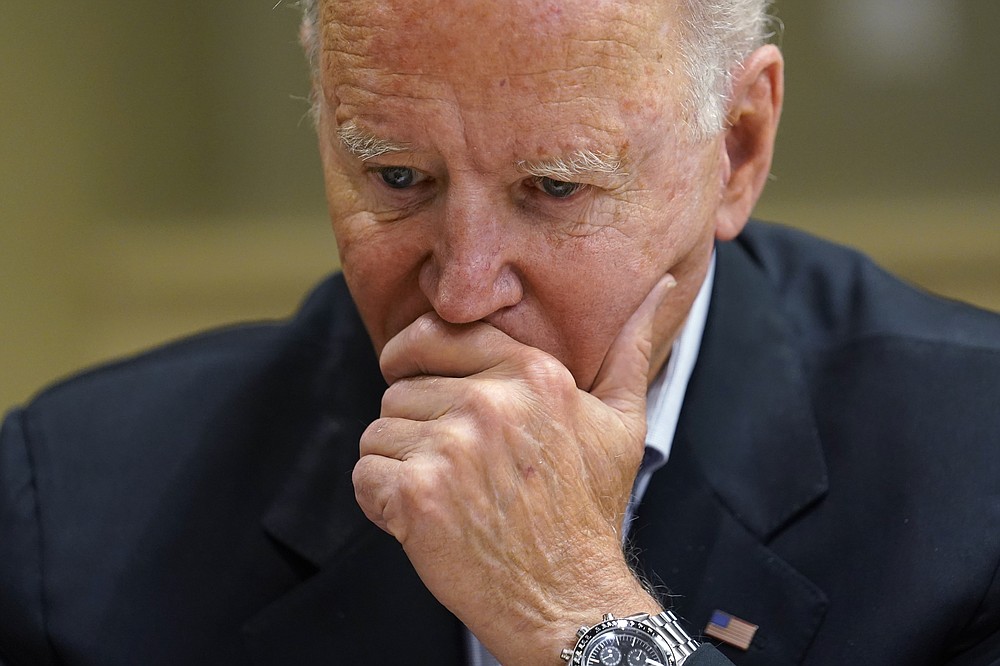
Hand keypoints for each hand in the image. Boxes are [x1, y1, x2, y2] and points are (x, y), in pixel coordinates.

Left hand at [353, 274, 675, 664]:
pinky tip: (422, 519)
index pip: (437, 334)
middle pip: (400, 388)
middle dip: (415, 425)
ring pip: (379, 431)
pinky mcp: (417, 494)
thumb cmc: (589, 510)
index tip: (403, 372)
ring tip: (445, 494)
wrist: (569, 597)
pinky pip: (365, 475)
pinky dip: (381, 501)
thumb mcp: (621, 421)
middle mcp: (489, 402)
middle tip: (453, 466)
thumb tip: (661, 285)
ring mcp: (451, 448)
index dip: (409, 354)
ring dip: (399, 464)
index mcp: (533, 374)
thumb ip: (630, 349)